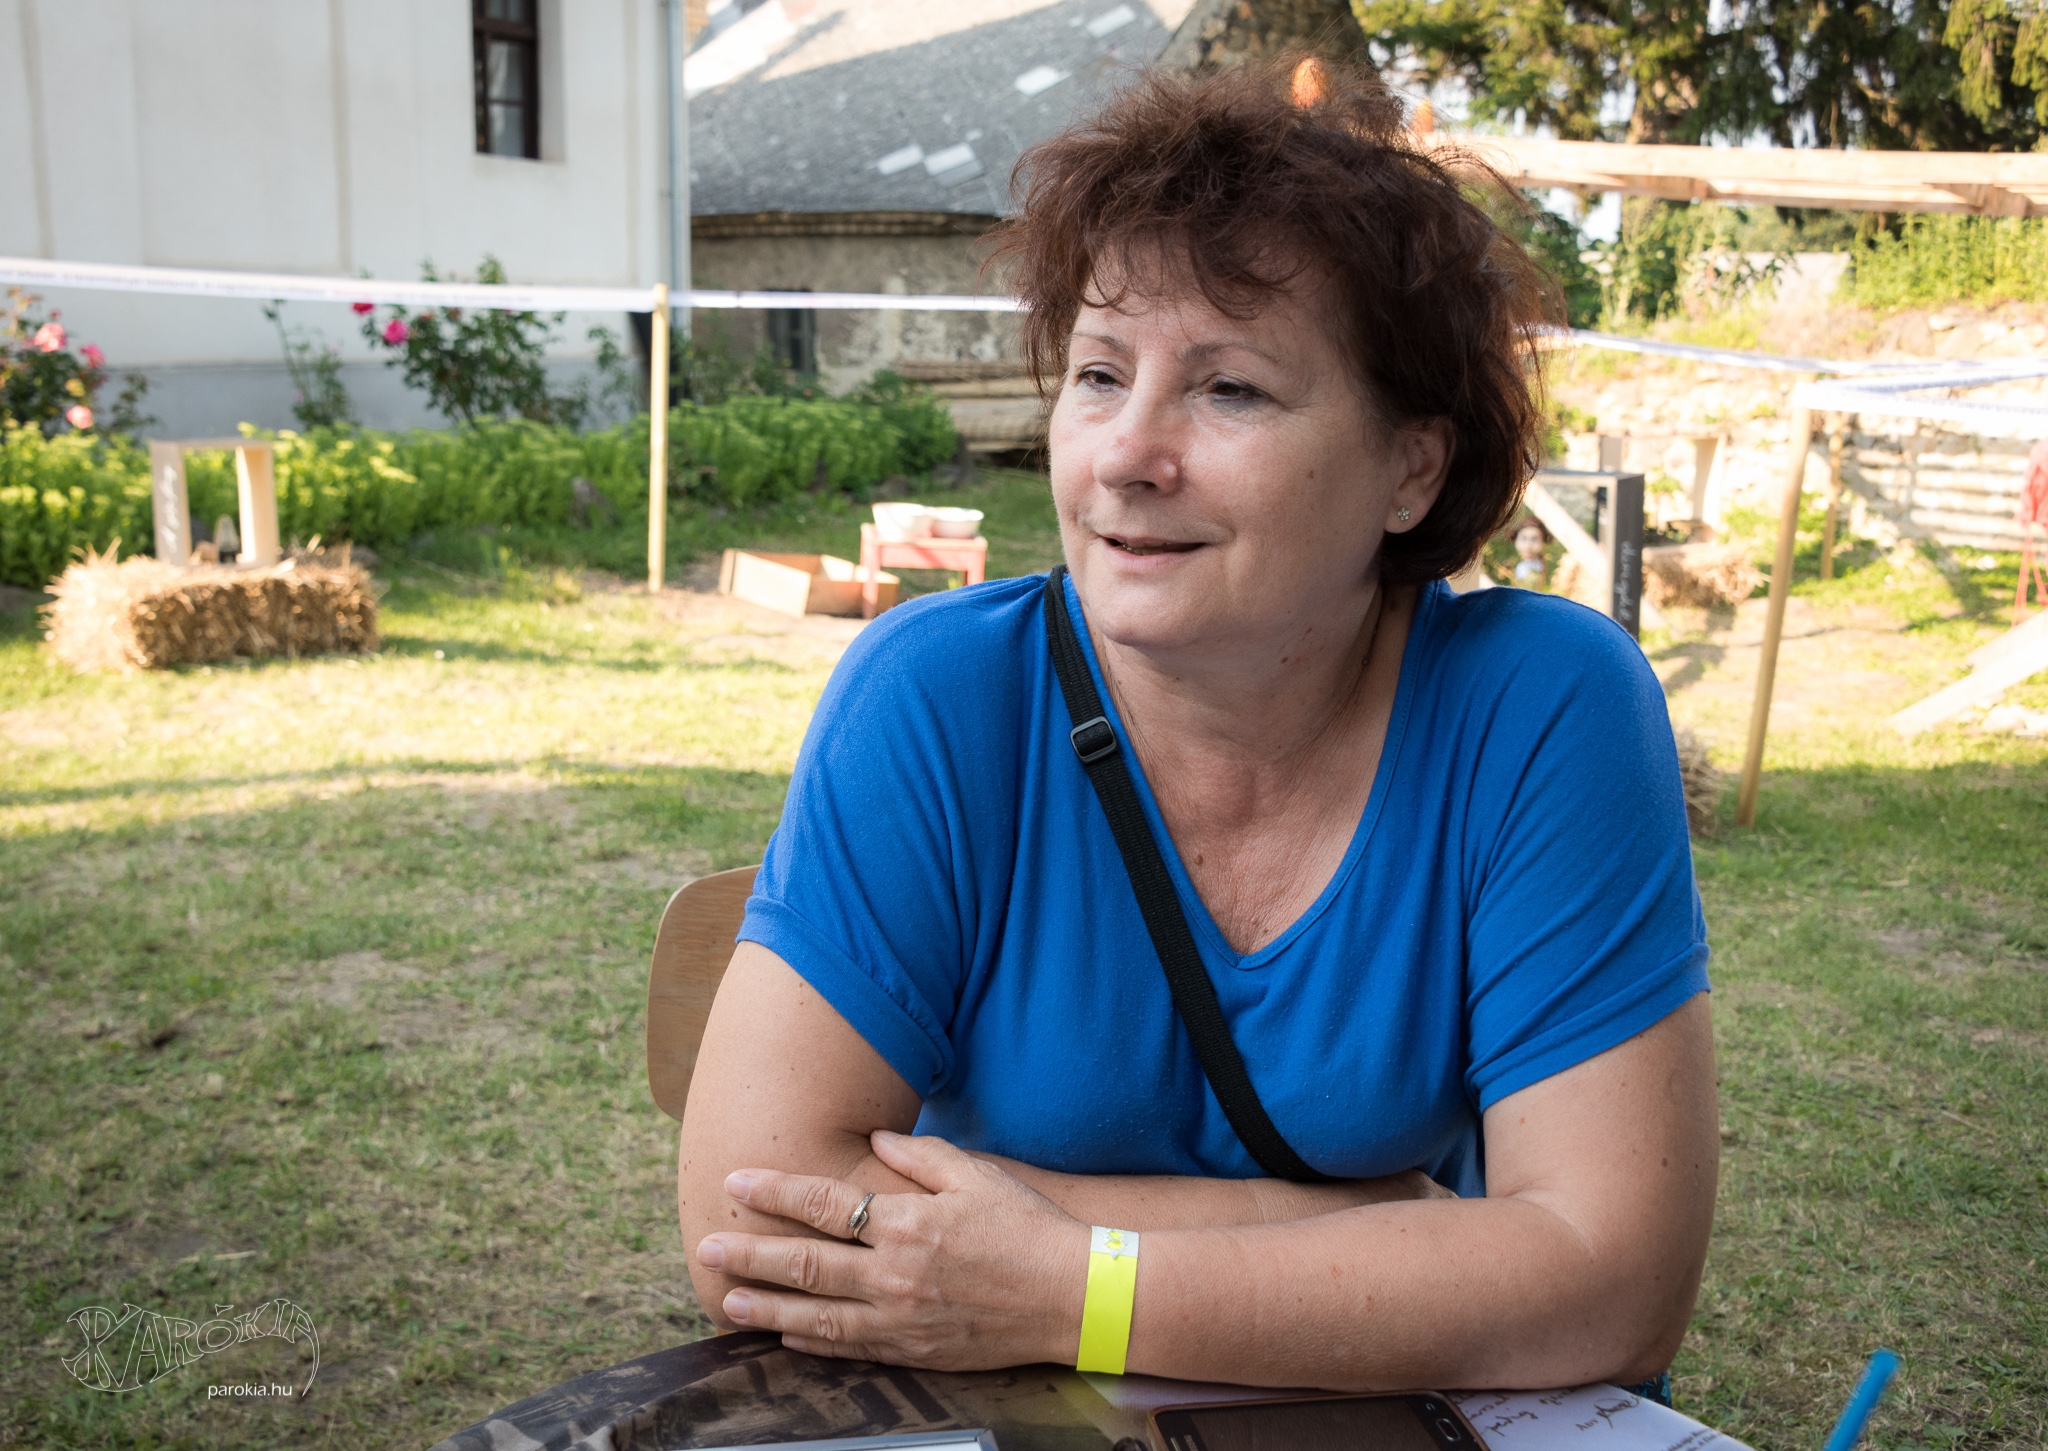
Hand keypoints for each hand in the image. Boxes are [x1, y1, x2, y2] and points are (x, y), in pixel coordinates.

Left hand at [694, 1129, 1089, 1369]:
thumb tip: (874, 1139)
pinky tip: (784, 1334)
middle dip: (749, 1253)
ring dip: (765, 1305)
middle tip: (704, 1247)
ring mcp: (902, 1318)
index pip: (824, 1203)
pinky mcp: (915, 1351)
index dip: (775, 1191)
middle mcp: (895, 1273)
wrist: (1074, 1296)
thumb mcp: (976, 1175)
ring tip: (725, 1298)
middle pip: (805, 1262)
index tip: (735, 1182)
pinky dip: (811, 1341)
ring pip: (816, 1315)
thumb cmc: (1028, 1228)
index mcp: (908, 1222)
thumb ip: (919, 1156)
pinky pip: (850, 1348)